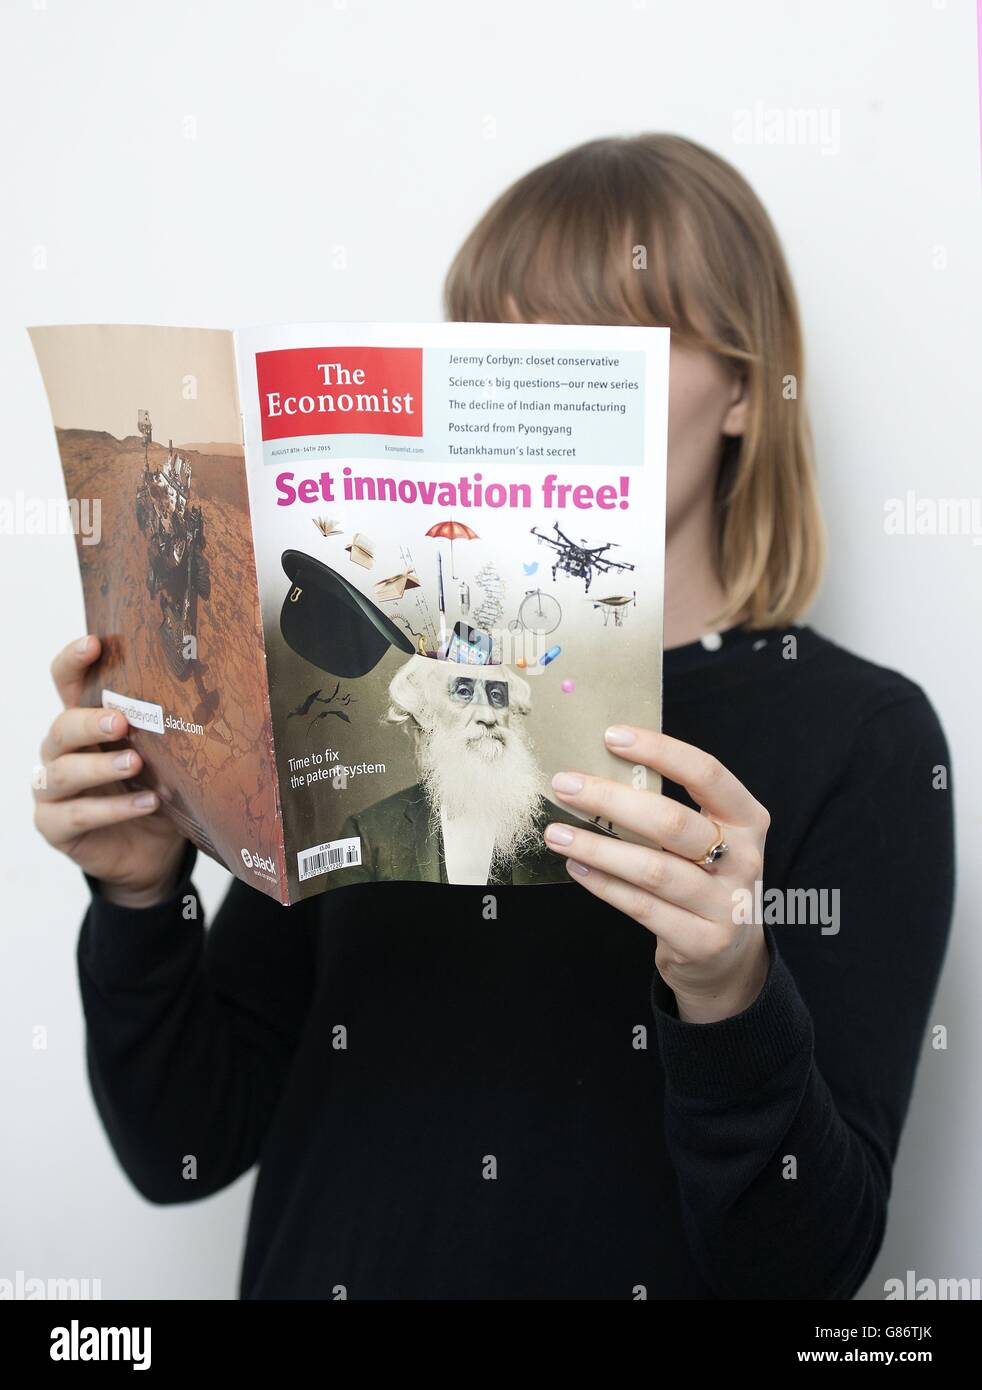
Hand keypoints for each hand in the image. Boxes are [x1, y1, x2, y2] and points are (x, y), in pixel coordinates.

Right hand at [33, 636, 187, 908]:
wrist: (152, 852)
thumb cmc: (154, 791)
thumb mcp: (164, 758)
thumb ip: (165, 733)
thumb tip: (208, 697)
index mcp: (84, 723)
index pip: (66, 683)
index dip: (73, 662)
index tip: (93, 643)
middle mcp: (59, 751)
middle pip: (61, 727)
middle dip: (90, 722)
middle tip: (121, 722)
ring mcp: (51, 789)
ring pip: (63, 772)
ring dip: (101, 767)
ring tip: (136, 764)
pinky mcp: (54, 825)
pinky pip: (77, 815)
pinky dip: (113, 809)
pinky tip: (147, 803)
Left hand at [544, 726, 770, 1023]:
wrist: (731, 954)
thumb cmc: (706, 877)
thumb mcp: (708, 836)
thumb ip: (669, 806)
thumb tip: (601, 769)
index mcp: (747, 819)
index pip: (706, 773)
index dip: (659, 751)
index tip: (611, 737)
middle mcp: (743, 859)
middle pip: (672, 822)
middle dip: (611, 800)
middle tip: (565, 785)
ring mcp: (725, 904)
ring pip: (652, 869)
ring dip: (597, 846)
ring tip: (556, 833)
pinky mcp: (701, 941)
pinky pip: (641, 906)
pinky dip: (603, 884)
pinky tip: (576, 866)